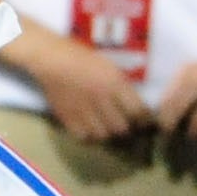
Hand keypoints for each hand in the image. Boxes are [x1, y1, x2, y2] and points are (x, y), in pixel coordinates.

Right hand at [29, 39, 156, 144]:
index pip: (137, 111)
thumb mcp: (110, 67)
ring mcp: (83, 109)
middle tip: (126, 127)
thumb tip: (137, 107)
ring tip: (108, 129)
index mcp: (114, 83)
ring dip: (108, 134)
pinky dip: (89, 137)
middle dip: (127, 129)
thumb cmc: (83, 58)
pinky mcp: (67, 117)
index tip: (144, 123)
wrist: (52, 59)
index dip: (144, 121)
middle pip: (122, 128)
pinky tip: (91, 130)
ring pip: (103, 135)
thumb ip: (123, 86)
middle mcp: (101, 98)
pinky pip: (83, 137)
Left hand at [156, 41, 196, 146]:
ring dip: (195, 134)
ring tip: (195, 137)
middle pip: (180, 112)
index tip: (165, 129)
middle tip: (177, 136)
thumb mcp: (194, 71)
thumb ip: (177, 88)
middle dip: (176, 128)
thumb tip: (160, 117)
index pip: (168, 100)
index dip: (164, 118)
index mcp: (191, 71)